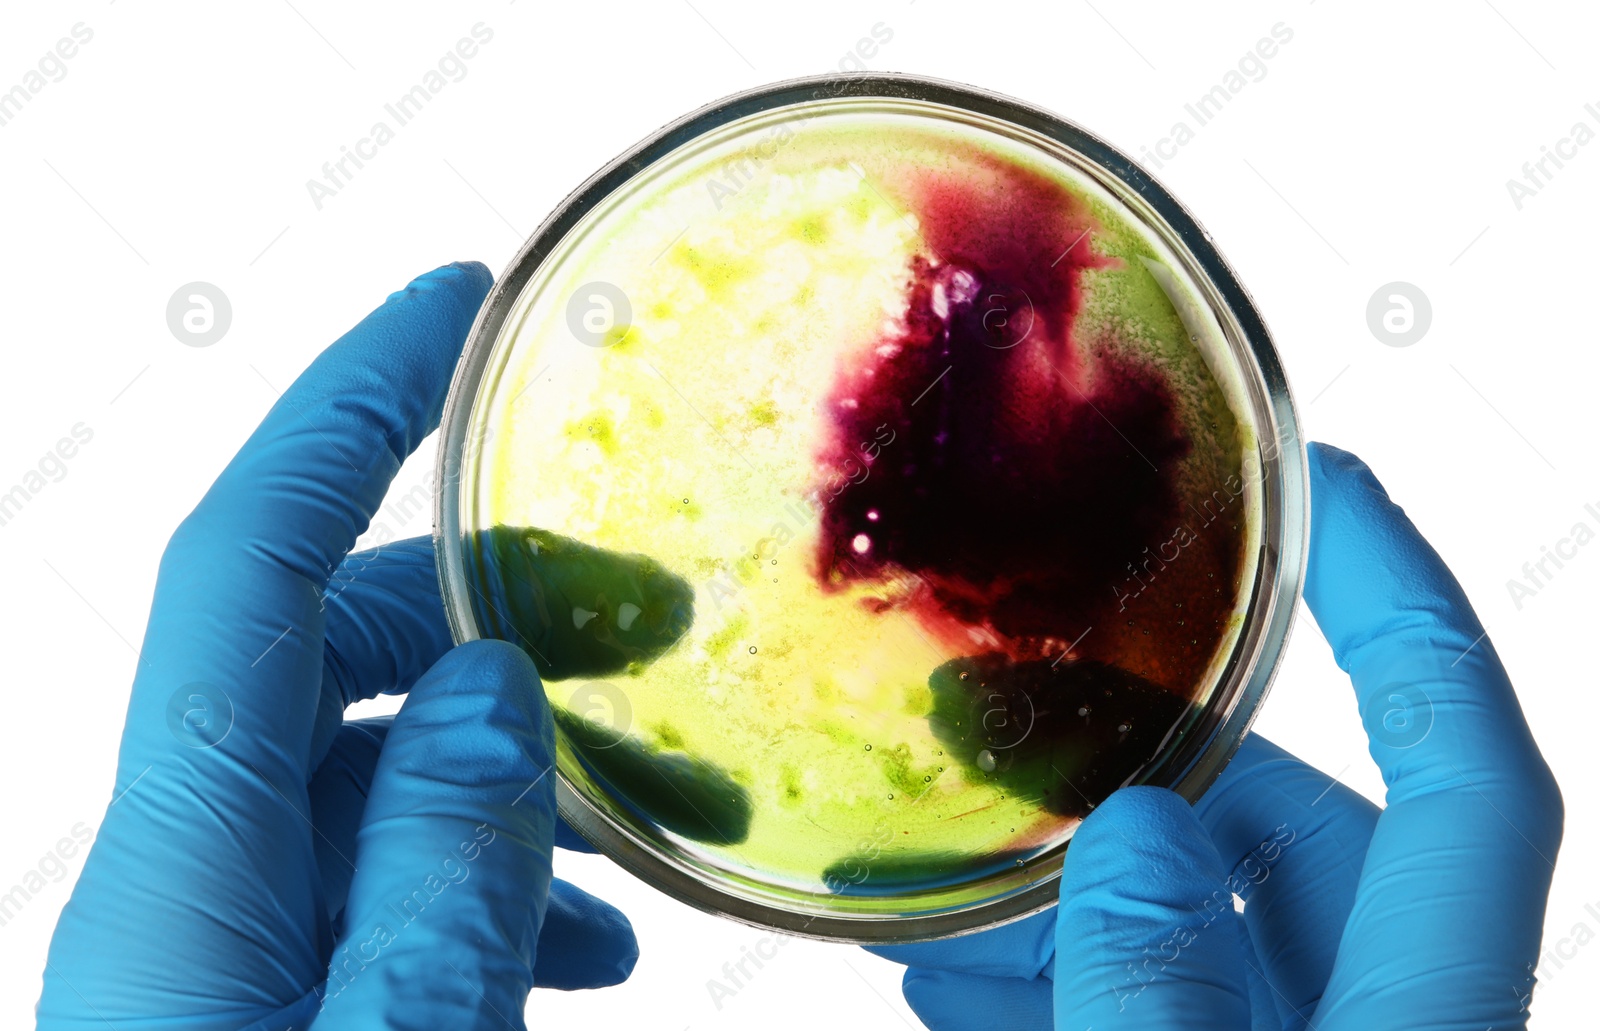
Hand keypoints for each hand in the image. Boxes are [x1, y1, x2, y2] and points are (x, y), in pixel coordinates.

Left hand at [38, 263, 638, 1029]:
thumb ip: (446, 871)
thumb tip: (487, 692)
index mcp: (188, 865)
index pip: (249, 555)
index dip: (347, 406)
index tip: (450, 309)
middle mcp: (184, 876)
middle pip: (319, 643)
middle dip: (483, 597)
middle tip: (637, 611)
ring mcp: (219, 939)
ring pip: (363, 767)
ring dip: (507, 759)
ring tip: (647, 809)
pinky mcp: (262, 996)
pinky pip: (372, 876)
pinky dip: (487, 870)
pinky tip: (587, 935)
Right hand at [869, 442, 1562, 1028]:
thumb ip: (1163, 991)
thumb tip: (1139, 837)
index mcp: (1423, 1011)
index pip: (1462, 763)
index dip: (1404, 604)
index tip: (1323, 484)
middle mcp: (1384, 1018)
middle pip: (1294, 829)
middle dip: (1133, 767)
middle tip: (990, 727)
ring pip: (1204, 926)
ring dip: (1063, 893)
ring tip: (934, 884)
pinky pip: (1153, 1008)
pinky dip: (1052, 981)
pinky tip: (948, 978)